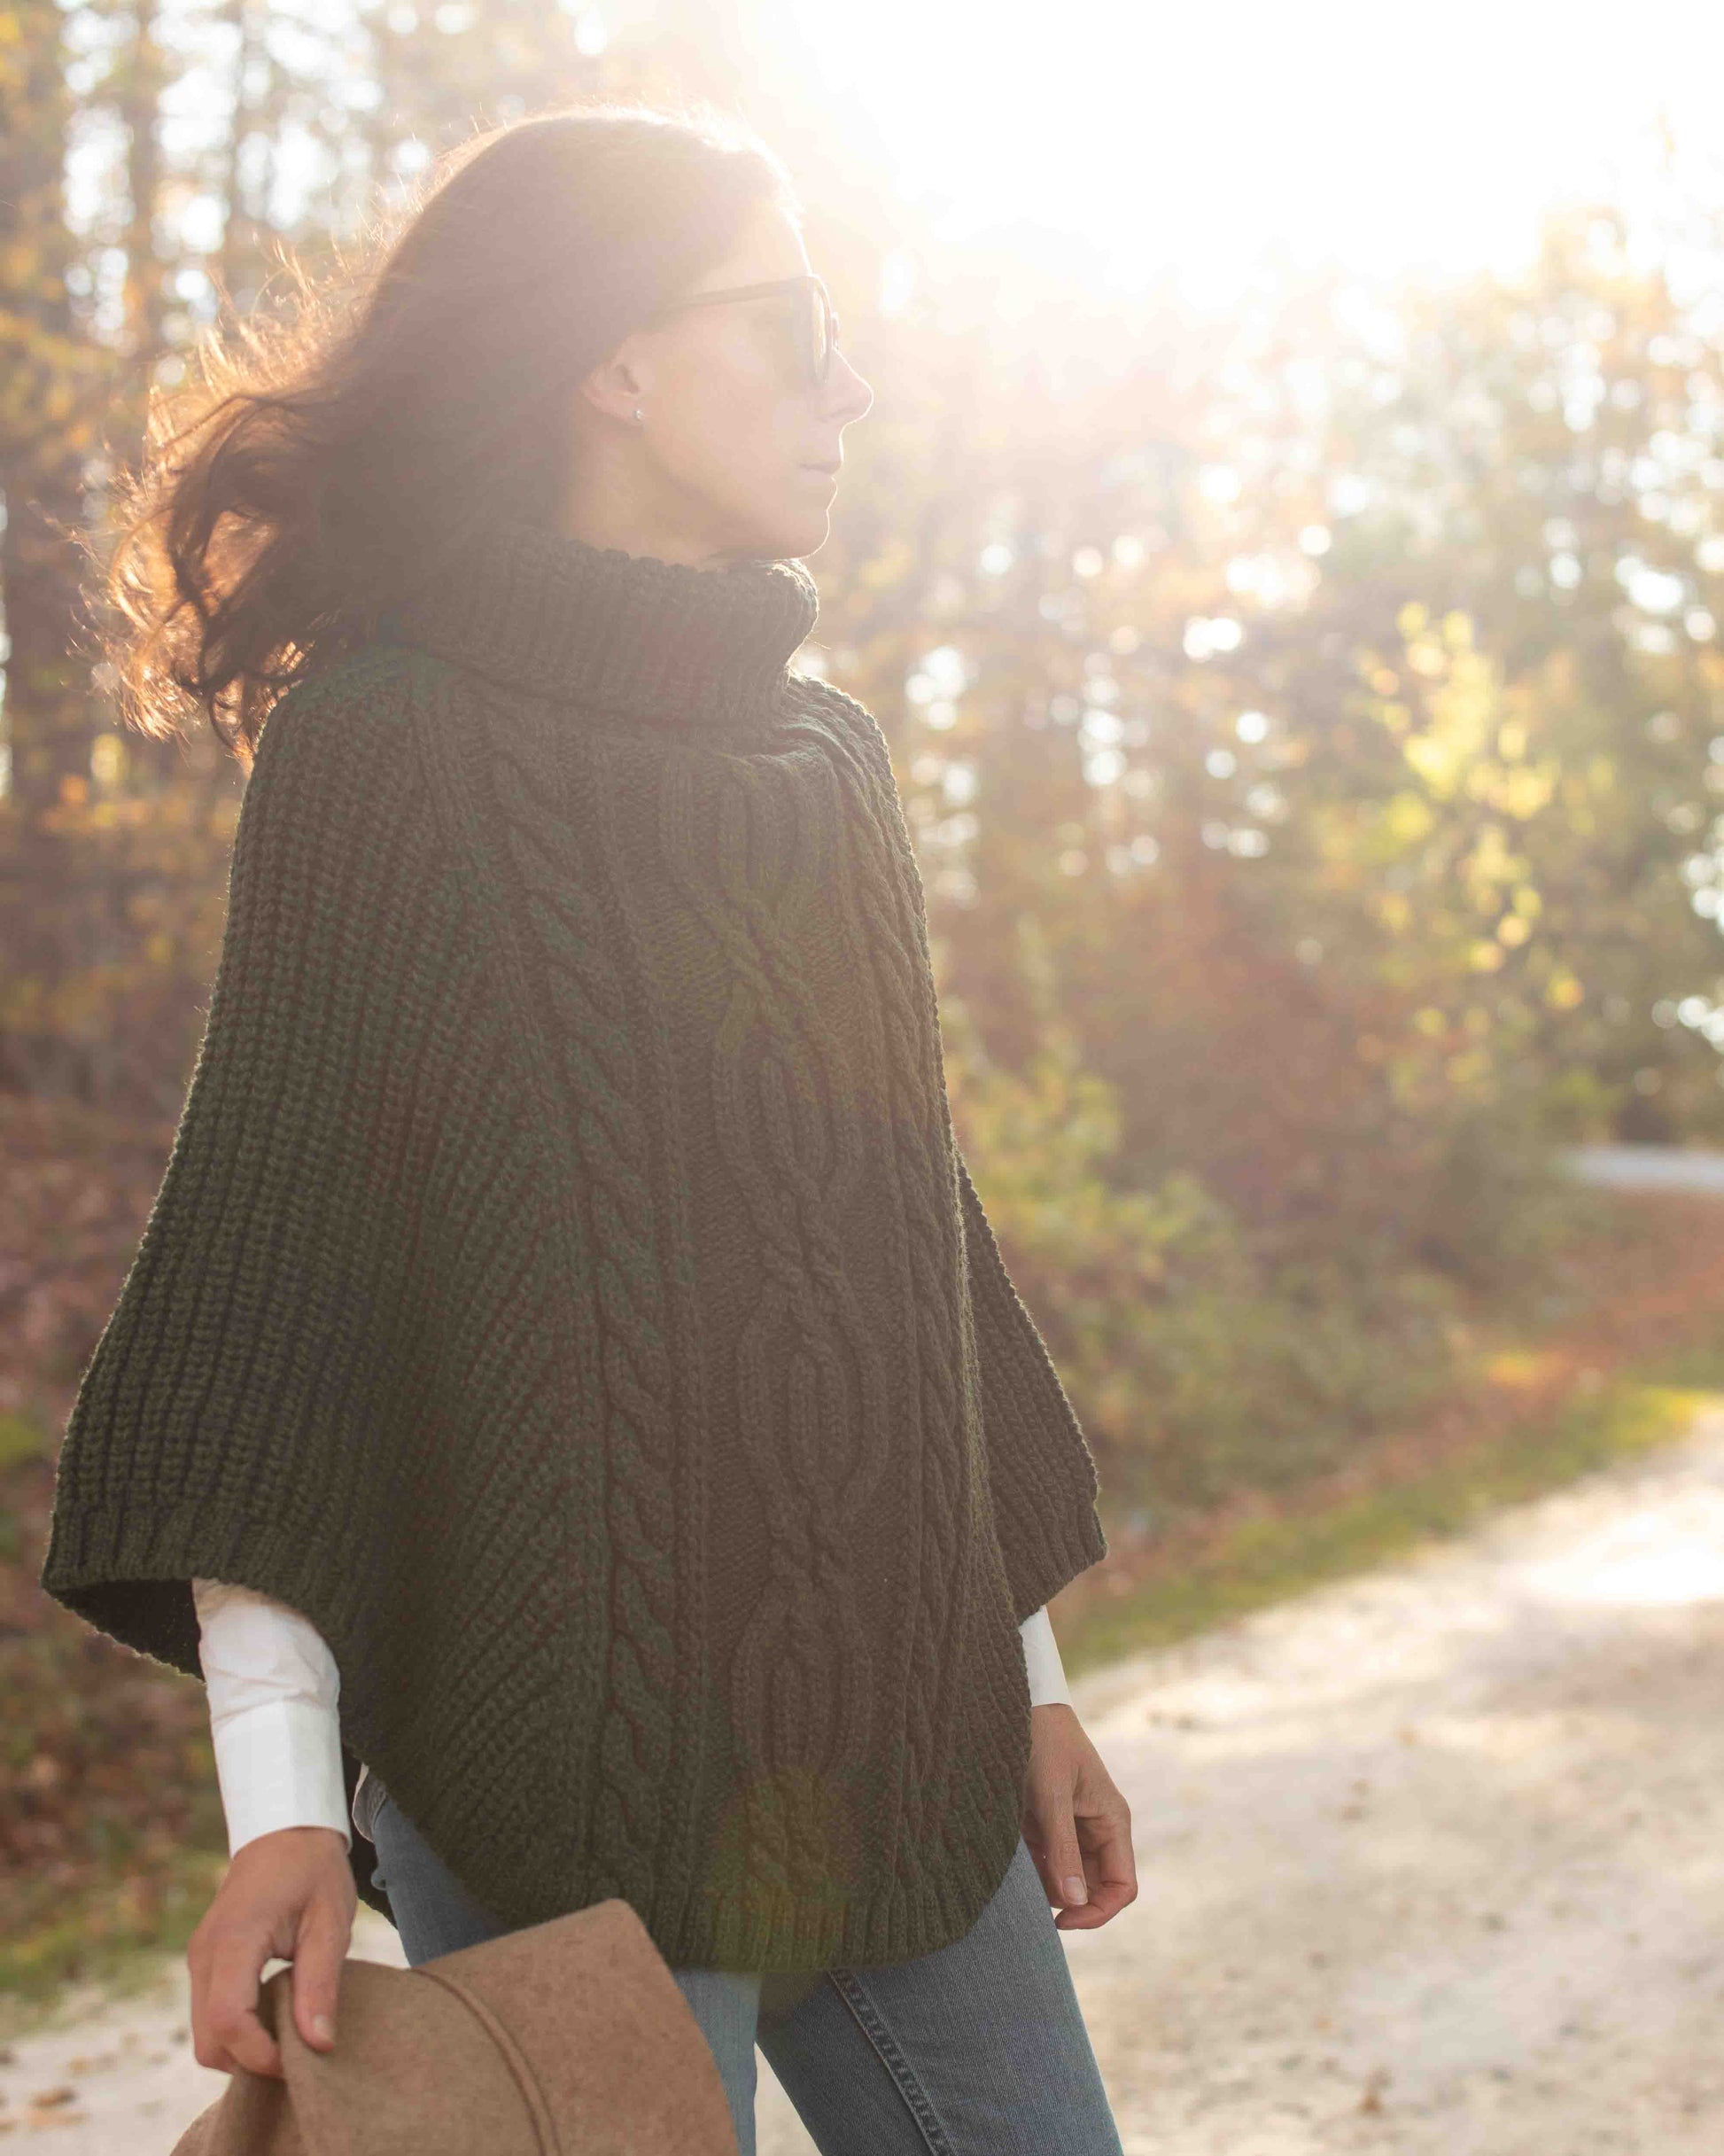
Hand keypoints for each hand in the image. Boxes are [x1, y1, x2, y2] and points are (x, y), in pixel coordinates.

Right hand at [187, 1826, 355, 2077]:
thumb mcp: (330, 1921)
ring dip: (244, 2049)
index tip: (300, 2062)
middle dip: (251, 2061)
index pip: (229, 2020)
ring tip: (291, 2033)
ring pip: (206, 2035)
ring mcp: (199, 1959)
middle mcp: (205, 1954)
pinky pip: (210, 2016)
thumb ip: (320, 1983)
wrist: (284, 1830)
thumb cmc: (312, 1870)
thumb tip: (318, 2045)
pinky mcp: (204, 1963)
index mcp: (234, 1939)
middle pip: (209, 2041)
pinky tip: (275, 2019)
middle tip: (299, 2054)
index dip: (261, 2055)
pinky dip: (238, 2032)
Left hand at [1021, 1703, 1135, 1930]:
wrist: (1015, 1706)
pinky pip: (1046, 1864)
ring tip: (1017, 1876)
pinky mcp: (1047, 1826)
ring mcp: (1072, 1829)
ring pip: (1068, 1879)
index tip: (1061, 1919)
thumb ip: (1062, 1849)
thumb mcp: (1051, 1796)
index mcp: (1112, 1822)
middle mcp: (1098, 1830)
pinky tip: (1010, 1862)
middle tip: (1031, 1903)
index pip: (1122, 1887)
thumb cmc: (1043, 1742)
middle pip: (1095, 1888)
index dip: (1098, 1911)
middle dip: (1068, 1902)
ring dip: (1045, 1886)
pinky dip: (1030, 1871)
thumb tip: (1073, 1901)